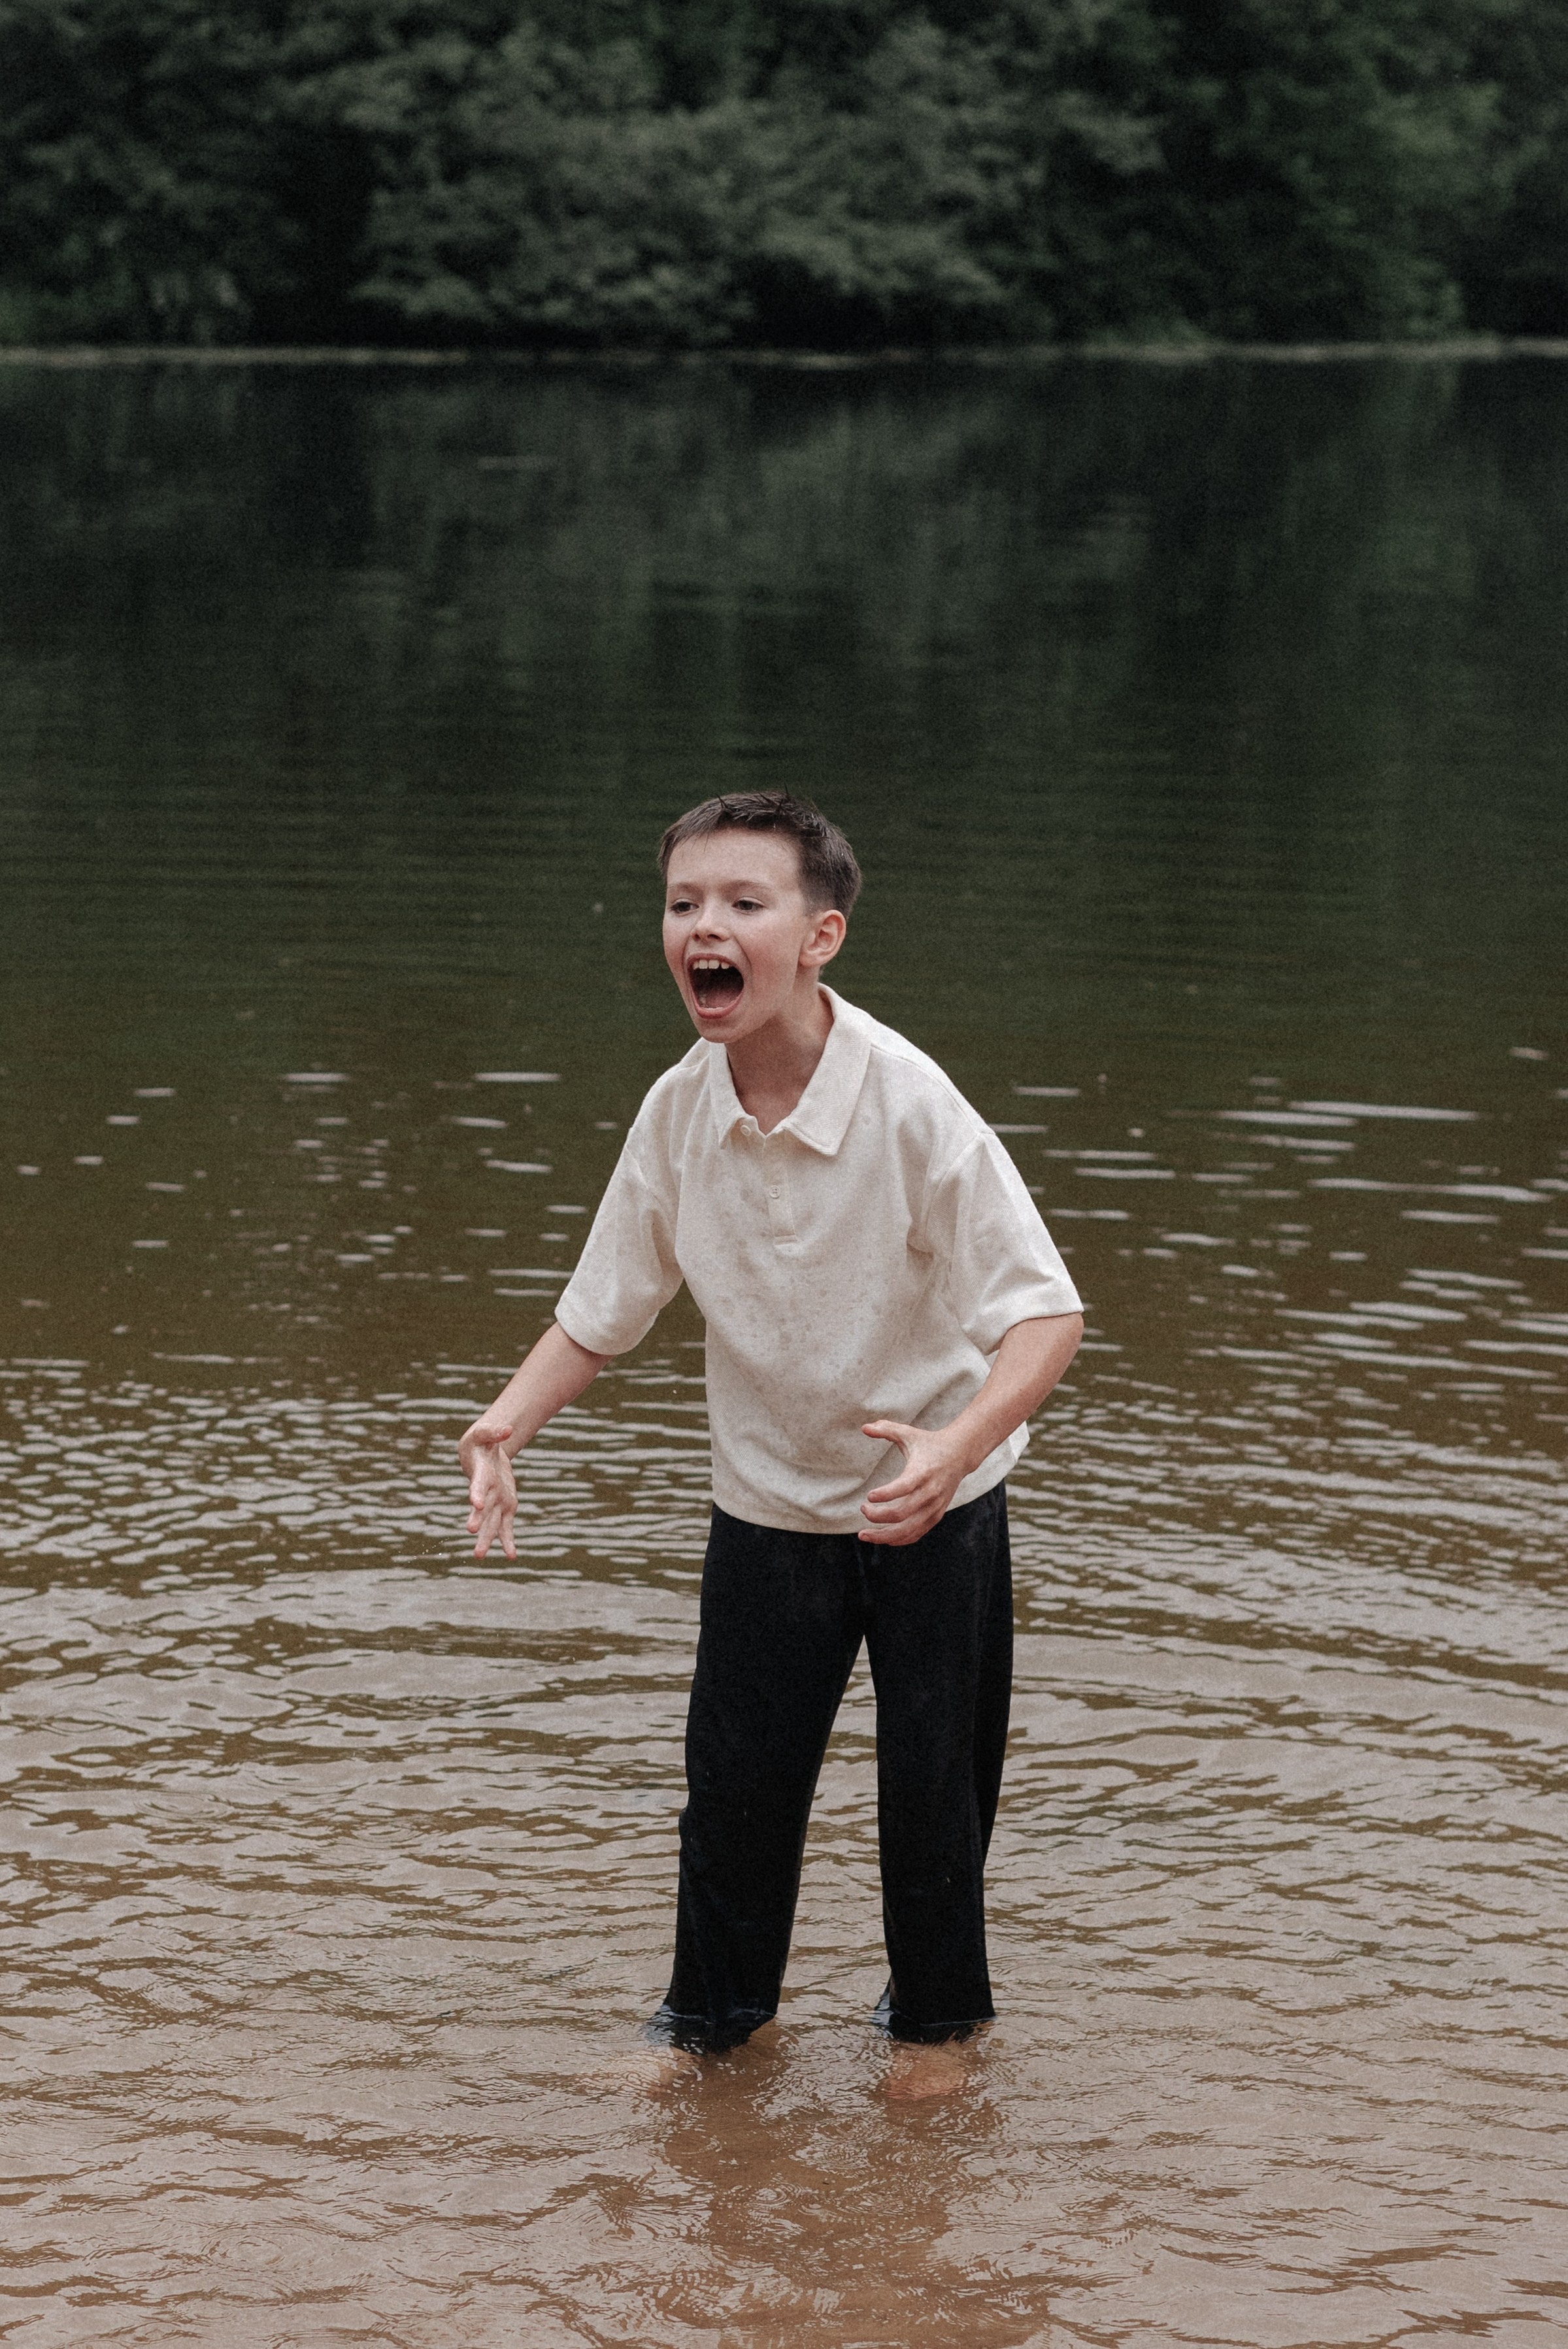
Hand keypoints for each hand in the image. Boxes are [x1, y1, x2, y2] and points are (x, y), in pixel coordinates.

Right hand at [460, 1412, 518, 1559]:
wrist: (479, 1454)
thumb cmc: (481, 1443)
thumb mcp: (485, 1434)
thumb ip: (495, 1432)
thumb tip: (508, 1429)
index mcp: (481, 1475)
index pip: (479, 1485)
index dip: (477, 1493)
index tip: (476, 1504)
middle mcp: (486, 1492)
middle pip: (482, 1509)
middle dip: (478, 1521)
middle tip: (471, 1533)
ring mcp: (495, 1501)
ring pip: (491, 1523)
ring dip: (486, 1538)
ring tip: (479, 1556)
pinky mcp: (505, 1506)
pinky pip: (506, 1526)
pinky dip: (507, 1540)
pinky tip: (511, 1556)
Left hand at [858, 1419, 969, 1546]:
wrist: (960, 1455)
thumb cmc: (929, 1443)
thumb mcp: (908, 1433)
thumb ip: (886, 1429)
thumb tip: (864, 1427)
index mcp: (923, 1472)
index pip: (903, 1488)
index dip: (885, 1495)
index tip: (868, 1496)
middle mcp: (930, 1492)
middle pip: (901, 1513)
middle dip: (877, 1516)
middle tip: (862, 1509)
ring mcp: (934, 1507)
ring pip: (907, 1530)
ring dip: (884, 1535)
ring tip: (863, 1534)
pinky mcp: (936, 1515)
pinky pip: (916, 1534)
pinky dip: (898, 1539)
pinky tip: (882, 1538)